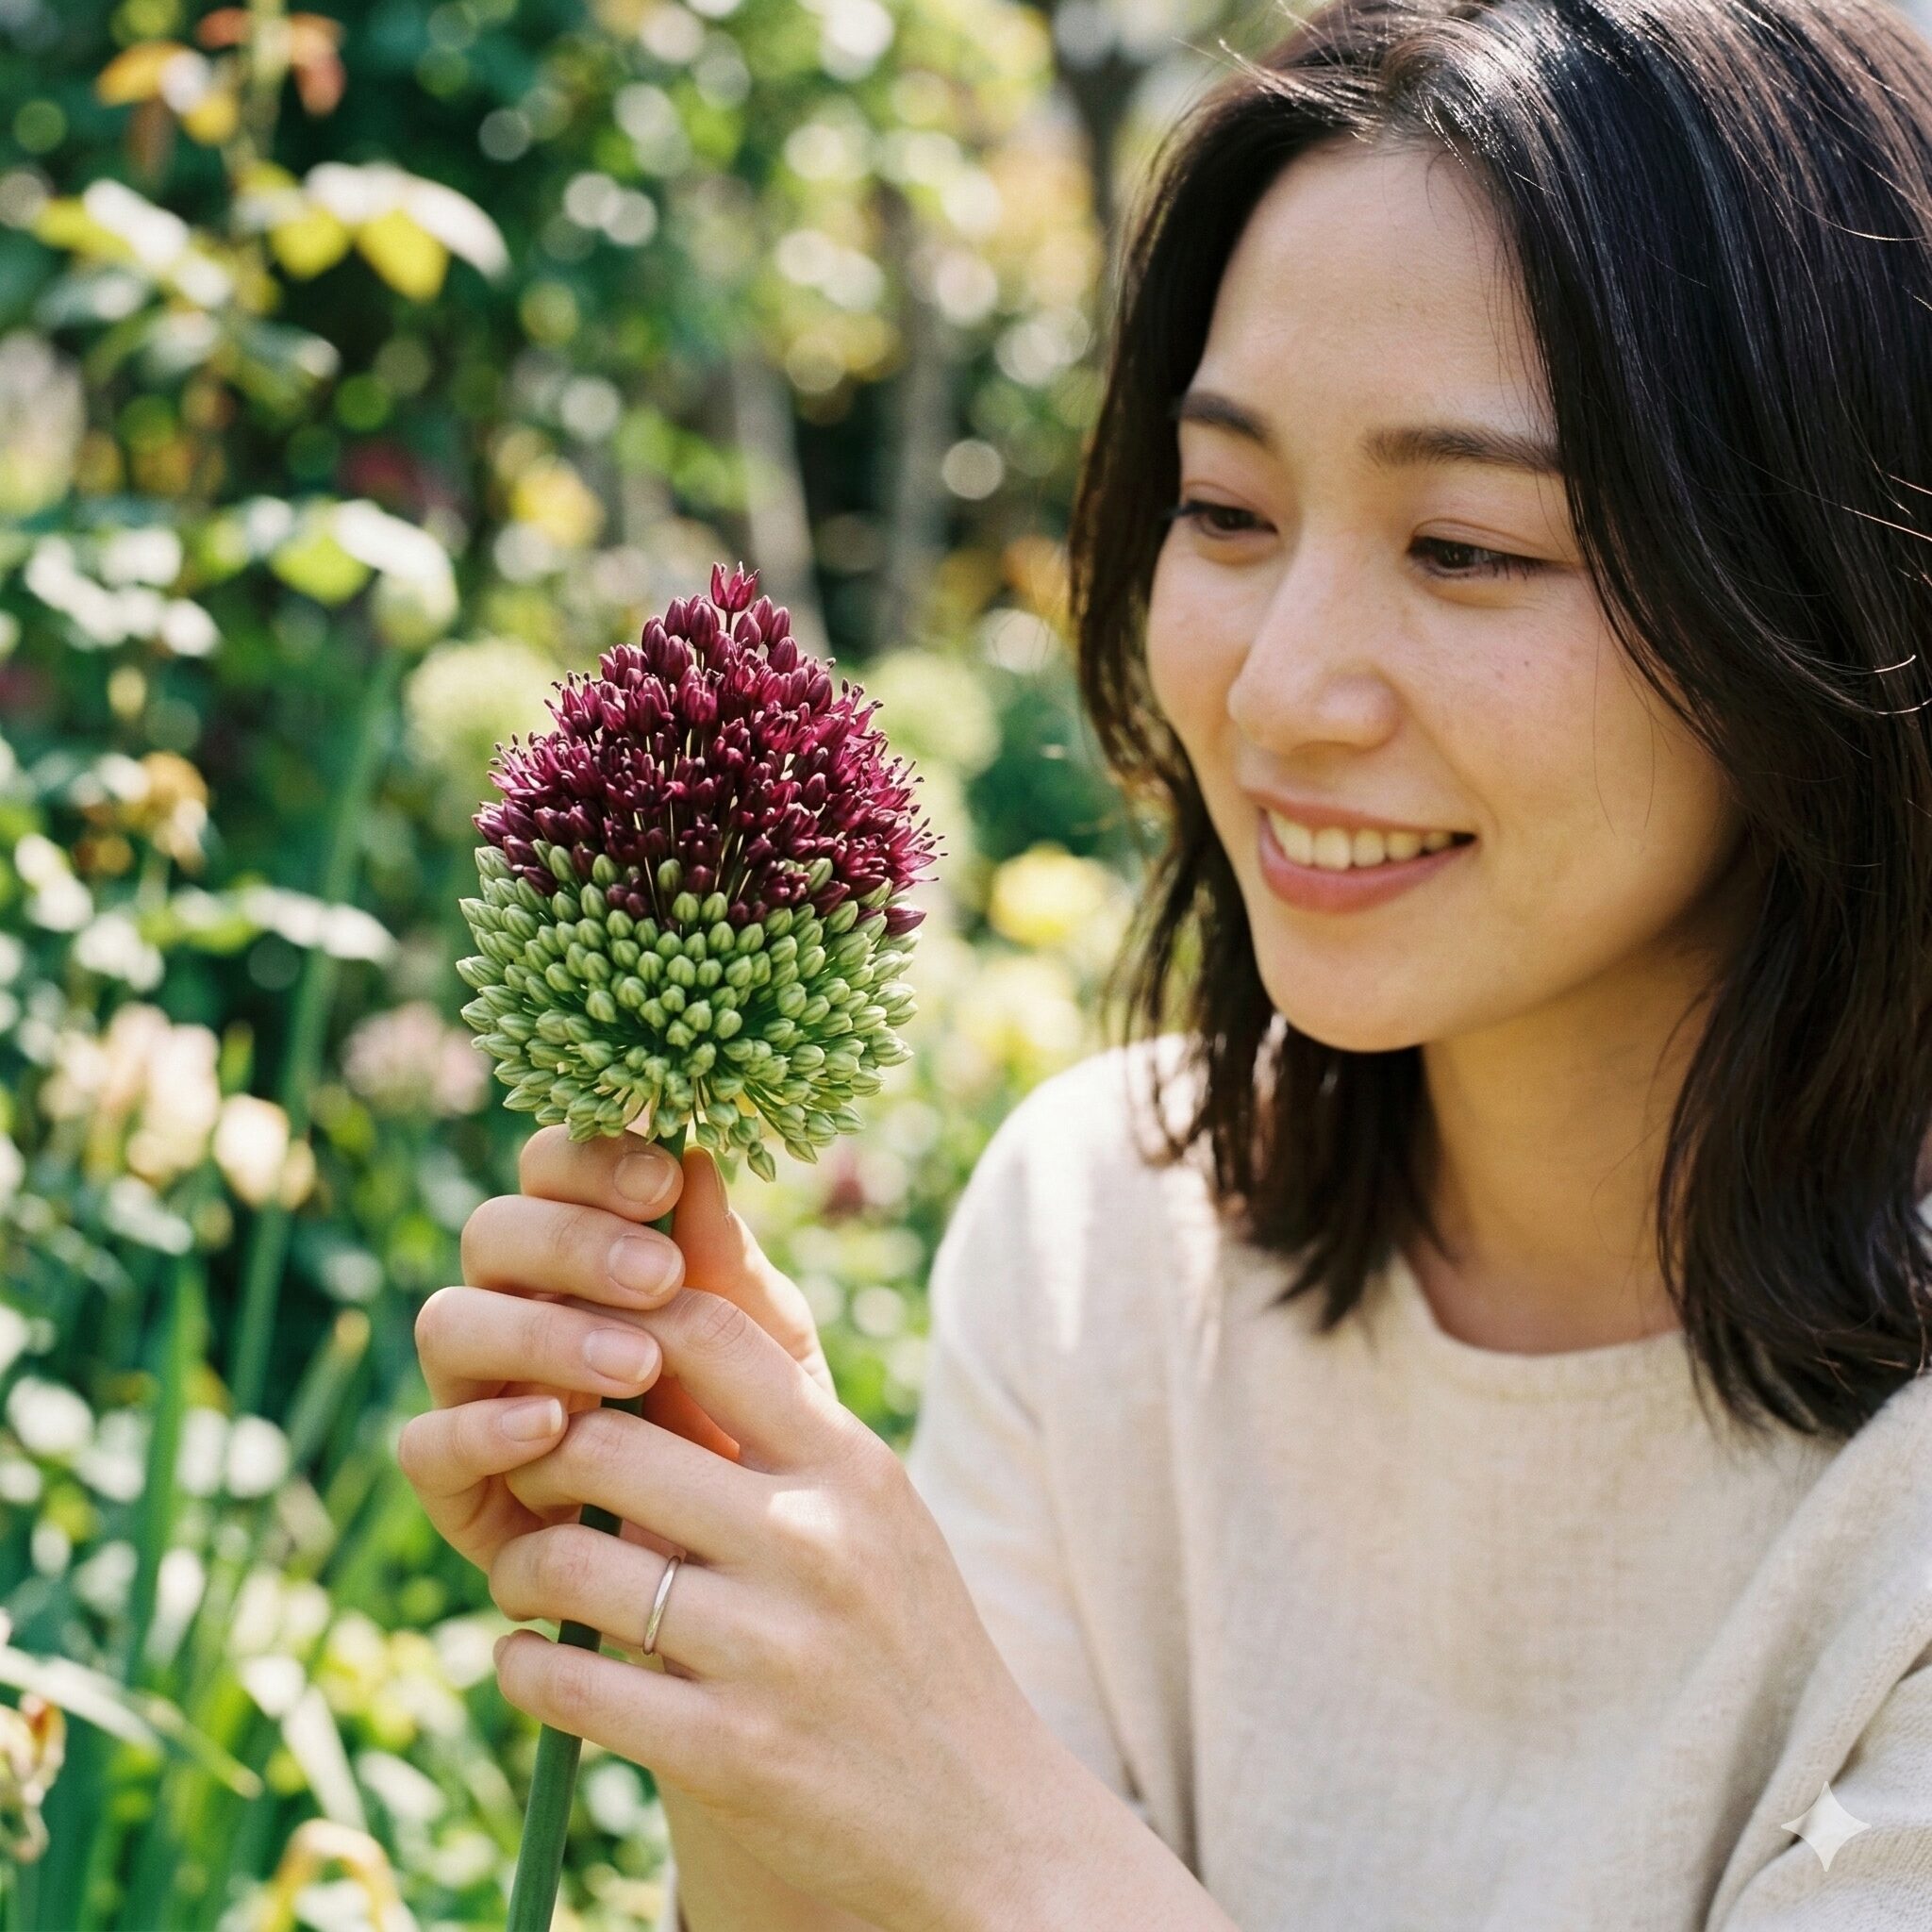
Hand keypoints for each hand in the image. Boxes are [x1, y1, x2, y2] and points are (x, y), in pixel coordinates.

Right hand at [398, 1124, 833, 1576]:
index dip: (592, 1160)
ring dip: (539, 1335)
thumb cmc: (757, 1433)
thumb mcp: (768, 1353)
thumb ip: (729, 1267)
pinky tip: (554, 1428)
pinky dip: (484, 1429)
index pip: (552, 1170)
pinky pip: (426, 1443)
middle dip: (573, 1243)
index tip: (664, 1180)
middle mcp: (516, 1309)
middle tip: (659, 1276)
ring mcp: (476, 1394)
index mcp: (584, 1254)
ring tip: (634, 1367)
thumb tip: (699, 1160)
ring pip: (447, 1324)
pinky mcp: (458, 1486)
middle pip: (492, 1233)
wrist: (754, 1581)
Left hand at [485, 1285, 1057, 1931]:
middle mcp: (813, 1541)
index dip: (615, 1330)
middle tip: (531, 1486)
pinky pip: (570, 1686)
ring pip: (571, 1564)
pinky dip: (524, 1667)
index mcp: (851, 1466)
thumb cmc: (910, 1641)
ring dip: (522, 1566)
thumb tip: (661, 1333)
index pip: (705, 1332)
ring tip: (526, 1578)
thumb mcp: (878, 1511)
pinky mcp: (727, 1753)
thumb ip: (788, 1433)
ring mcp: (770, 1650)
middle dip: (542, 1460)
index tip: (580, 1369)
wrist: (985, 1817)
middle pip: (608, 1443)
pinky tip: (529, 1659)